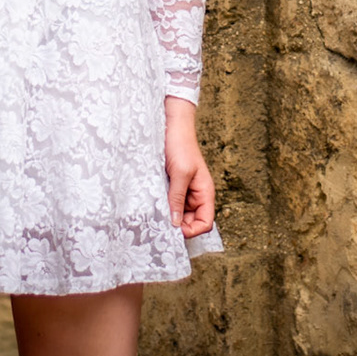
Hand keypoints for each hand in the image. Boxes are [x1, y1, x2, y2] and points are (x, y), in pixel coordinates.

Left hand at [163, 96, 215, 238]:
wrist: (170, 125)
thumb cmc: (180, 146)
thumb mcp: (180, 173)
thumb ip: (177, 198)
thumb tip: (175, 223)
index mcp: (205, 193)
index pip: (205, 222)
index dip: (192, 230)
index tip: (174, 230)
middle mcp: (195, 195)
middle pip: (190, 222)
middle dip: (177, 226)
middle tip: (160, 225)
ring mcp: (182, 192)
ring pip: (177, 215)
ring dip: (167, 217)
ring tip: (154, 214)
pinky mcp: (171, 186)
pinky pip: (168, 203)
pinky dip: (161, 207)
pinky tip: (151, 205)